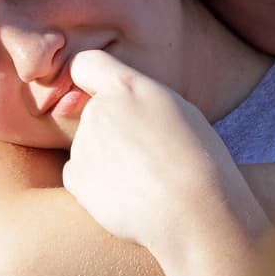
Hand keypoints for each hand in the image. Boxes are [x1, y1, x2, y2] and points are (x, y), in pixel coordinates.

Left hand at [61, 50, 267, 275]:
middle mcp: (98, 110)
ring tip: (145, 180)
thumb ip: (138, 99)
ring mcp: (82, 144)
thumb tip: (112, 101)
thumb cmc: (199, 161)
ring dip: (106, 160)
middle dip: (108, 129)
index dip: (88, 79)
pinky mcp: (75, 178)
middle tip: (145, 155)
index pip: (85, 64)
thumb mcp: (178, 110)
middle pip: (90, 112)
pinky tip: (128, 196)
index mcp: (126, 87)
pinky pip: (79, 175)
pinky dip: (97, 186)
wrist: (194, 211)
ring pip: (88, 146)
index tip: (99, 95)